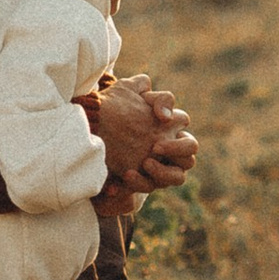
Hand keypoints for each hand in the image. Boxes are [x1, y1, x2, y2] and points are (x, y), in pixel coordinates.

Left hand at [94, 74, 197, 193]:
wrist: (89, 123)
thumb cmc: (114, 106)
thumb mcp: (131, 92)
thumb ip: (158, 97)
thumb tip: (166, 116)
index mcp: (172, 134)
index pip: (189, 143)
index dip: (179, 142)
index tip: (158, 137)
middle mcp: (168, 154)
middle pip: (189, 160)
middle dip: (176, 153)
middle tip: (155, 148)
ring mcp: (156, 168)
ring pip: (176, 178)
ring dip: (162, 174)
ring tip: (141, 165)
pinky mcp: (139, 180)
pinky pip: (144, 188)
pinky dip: (132, 185)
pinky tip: (113, 185)